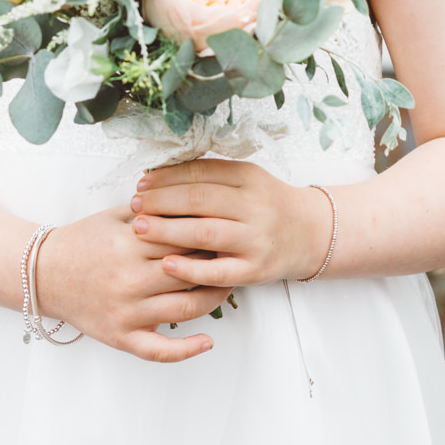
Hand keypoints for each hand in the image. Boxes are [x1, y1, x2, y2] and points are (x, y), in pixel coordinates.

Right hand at [34, 205, 233, 362]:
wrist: (45, 273)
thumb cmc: (83, 241)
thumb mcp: (114, 216)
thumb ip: (151, 211)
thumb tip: (191, 200)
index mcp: (128, 244)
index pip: (181, 237)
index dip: (208, 232)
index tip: (227, 227)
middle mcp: (129, 279)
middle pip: (188, 271)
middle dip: (216, 262)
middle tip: (237, 254)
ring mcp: (126, 312)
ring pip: (184, 308)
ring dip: (213, 298)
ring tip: (229, 285)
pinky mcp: (121, 337)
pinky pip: (159, 351)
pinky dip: (186, 349)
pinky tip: (208, 341)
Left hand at [130, 159, 332, 286]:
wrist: (310, 233)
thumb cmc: (267, 204)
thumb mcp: (246, 179)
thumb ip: (211, 176)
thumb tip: (160, 175)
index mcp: (248, 177)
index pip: (200, 172)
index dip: (166, 177)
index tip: (142, 184)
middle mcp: (253, 206)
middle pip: (200, 200)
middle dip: (161, 201)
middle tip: (135, 206)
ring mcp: (255, 239)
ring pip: (206, 233)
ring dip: (169, 230)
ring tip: (141, 229)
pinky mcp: (256, 270)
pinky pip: (219, 272)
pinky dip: (191, 269)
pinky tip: (167, 265)